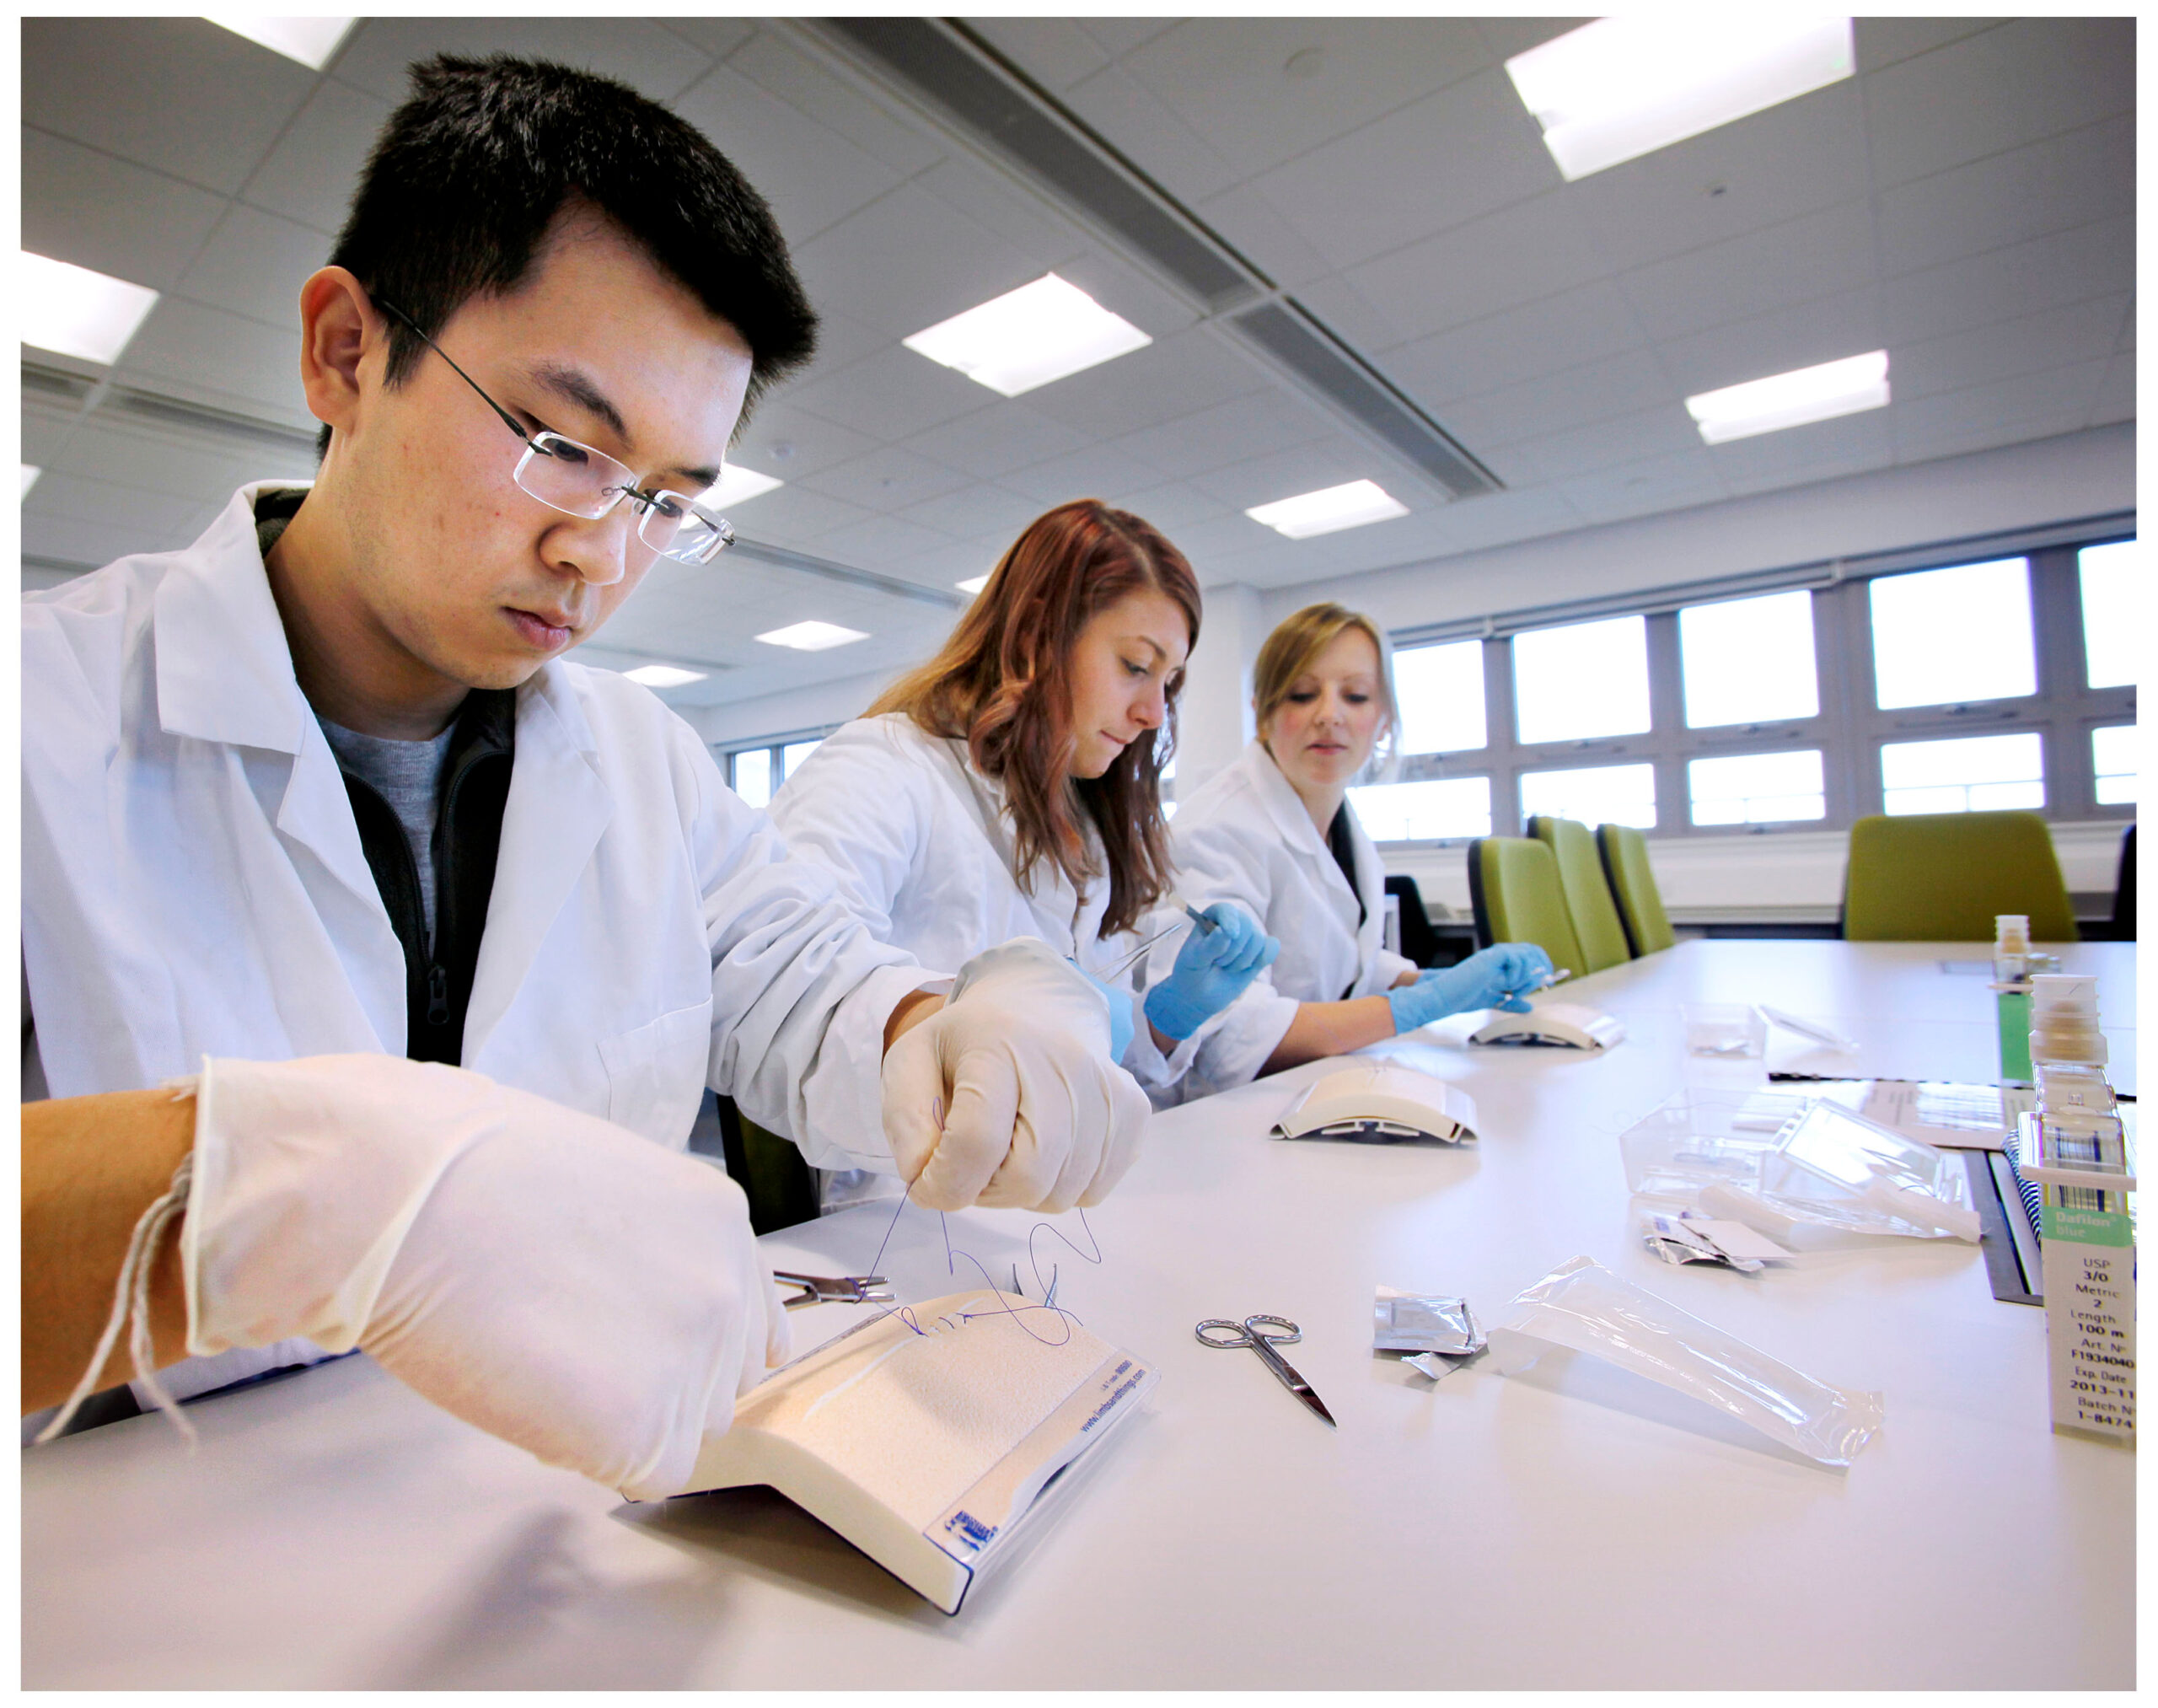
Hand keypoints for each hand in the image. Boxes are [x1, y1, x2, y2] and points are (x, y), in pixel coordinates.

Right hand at [184, 1055, 789, 1501]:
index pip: (746, 1325)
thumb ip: (653, 1250)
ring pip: (683, 1434)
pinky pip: (643, 1475)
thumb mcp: (607, 1187)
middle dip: (656, 1387)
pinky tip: (533, 1397)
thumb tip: (644, 1312)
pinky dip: (592, 1456)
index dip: (683, 1348)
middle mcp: (727, 1289)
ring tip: (539, 1362)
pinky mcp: (643, 1427)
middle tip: (566, 1350)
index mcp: (721, 1222)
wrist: (406, 1199)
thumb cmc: (469, 1179)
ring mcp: (694, 1359)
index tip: (632, 1348)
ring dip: (623, 1423)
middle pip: (720, 1385)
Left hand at [882, 938, 1152, 1212]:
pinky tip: (1046, 1148)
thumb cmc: (969, 1044)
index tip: (926, 1182)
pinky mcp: (1133, 1111)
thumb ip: (904, 1120)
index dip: (943, 1182)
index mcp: (998, 1044)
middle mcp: (1064, 1062)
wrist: (1037, 1007)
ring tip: (1008, 1149)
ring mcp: (1107, 1087)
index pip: (975, 1141)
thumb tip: (923, 1176)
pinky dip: (1061, 1186)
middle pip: (1026, 1178)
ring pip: (1061, 1193)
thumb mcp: (911, 1062)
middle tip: (971, 1164)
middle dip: (986, 1191)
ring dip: (1023, 1191)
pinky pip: (1094, 1191)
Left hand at [1142, 903, 1280, 1040]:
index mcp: (1211, 919)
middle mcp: (1231, 923)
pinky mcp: (1259, 951)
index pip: (1225, 910)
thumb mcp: (1194, 961)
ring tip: (1227, 968)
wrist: (1200, 995)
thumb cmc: (1192, 973)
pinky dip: (1262, 959)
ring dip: (1243, 960)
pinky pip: (1272, 947)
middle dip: (1234, 949)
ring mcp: (1247, 938)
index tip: (1230, 934)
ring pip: (1259, 939)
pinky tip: (1247, 968)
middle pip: (1246, 924)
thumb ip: (1210, 946)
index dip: (1230, 920)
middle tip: (1217, 963)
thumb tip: (1226, 930)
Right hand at [1386, 943, 1553, 1031]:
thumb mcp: (1493, 1001)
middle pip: (1532, 951)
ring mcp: (1494, 955)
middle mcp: (1499, 956)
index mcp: (1501, 964)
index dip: (1542, 967)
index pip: (1530, 956)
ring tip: (1514, 988)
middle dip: (1540, 968)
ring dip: (1527, 974)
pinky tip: (1505, 984)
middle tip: (1539, 984)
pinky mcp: (1490, 957)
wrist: (1444, 997)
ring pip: (1527, 954)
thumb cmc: (1462, 997)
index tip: (1546, 983)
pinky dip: (1517, 973)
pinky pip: (1516, 958)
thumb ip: (1511, 1002)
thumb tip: (1529, 1007)